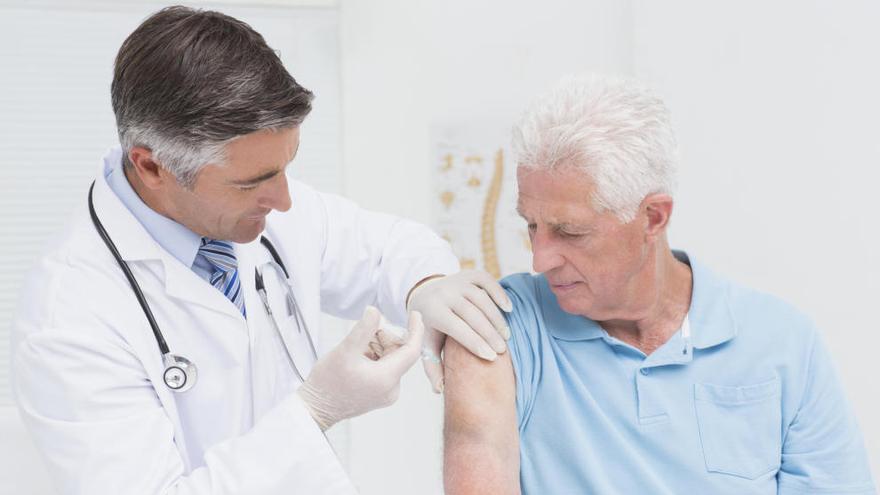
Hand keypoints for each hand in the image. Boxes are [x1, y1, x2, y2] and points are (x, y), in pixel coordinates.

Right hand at [297, 306, 424, 430]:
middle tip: (364, 335)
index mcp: (387, 378)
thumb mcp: (345, 351)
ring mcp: (387, 394)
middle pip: (399, 353)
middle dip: (384, 339)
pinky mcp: (380, 395)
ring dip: (377, 348)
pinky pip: (385, 370)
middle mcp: (392, 389)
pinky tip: (358, 360)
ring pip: (391, 360)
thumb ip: (363, 329)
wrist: (316, 409)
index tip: (415, 313)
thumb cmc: (328, 382)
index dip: (415, 329)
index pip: (412, 350)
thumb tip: (375, 311)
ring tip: (357, 350)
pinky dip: (375, 359)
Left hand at [406, 270, 511, 392]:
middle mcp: (444, 293)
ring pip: (481, 298)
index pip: (456, 327)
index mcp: (432, 311)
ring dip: (496, 317)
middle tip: (503, 349)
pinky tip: (508, 309)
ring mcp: (457, 281)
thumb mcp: (427, 345)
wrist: (424, 293)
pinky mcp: (468, 274)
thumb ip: (433, 368)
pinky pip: (486, 281)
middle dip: (489, 332)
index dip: (475, 342)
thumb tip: (440, 391)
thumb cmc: (430, 326)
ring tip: (505, 335)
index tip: (491, 357)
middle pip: (471, 313)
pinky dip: (499, 293)